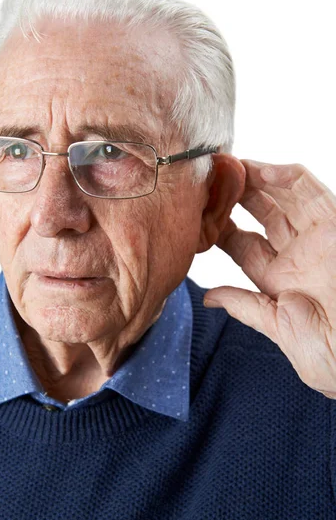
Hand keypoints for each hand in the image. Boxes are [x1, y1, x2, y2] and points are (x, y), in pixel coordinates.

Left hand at [203, 159, 335, 399]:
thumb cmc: (328, 353)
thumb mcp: (278, 327)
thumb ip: (244, 306)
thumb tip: (209, 298)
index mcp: (277, 280)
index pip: (241, 245)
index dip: (219, 227)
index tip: (197, 212)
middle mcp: (295, 255)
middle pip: (260, 215)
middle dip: (236, 196)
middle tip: (212, 180)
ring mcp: (315, 237)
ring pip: (282, 197)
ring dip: (256, 179)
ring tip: (231, 166)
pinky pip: (311, 190)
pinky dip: (286, 175)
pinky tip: (260, 170)